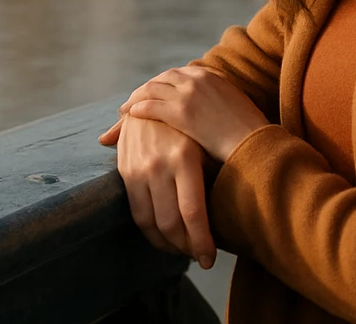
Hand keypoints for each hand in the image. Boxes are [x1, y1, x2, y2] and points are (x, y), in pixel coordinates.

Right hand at [101, 113, 217, 267]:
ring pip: (151, 223)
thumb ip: (214, 176)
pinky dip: (150, 231)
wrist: (158, 95)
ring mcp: (138, 169)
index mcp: (184, 159)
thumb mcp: (206, 145)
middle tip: (199, 257)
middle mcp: (159, 166)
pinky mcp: (126, 171)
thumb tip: (230, 217)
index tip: (209, 259)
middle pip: (171, 224)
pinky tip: (164, 238)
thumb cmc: (196, 124)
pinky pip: (137, 212)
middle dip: (186, 247)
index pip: (191, 214)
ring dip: (167, 244)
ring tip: (184, 251)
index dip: (201, 242)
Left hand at [112, 66, 268, 162]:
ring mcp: (189, 93)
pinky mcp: (181, 111)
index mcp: (212, 75)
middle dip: (144, 89)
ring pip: (151, 89)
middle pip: (161, 78)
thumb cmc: (247, 133)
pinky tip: (129, 116)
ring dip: (135, 98)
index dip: (160, 84)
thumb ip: (217, 100)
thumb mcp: (233, 106)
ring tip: (125, 110)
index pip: (176, 74)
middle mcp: (198, 78)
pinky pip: (150, 105)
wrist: (254, 143)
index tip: (151, 93)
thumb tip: (207, 110)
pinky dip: (137, 109)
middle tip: (131, 102)